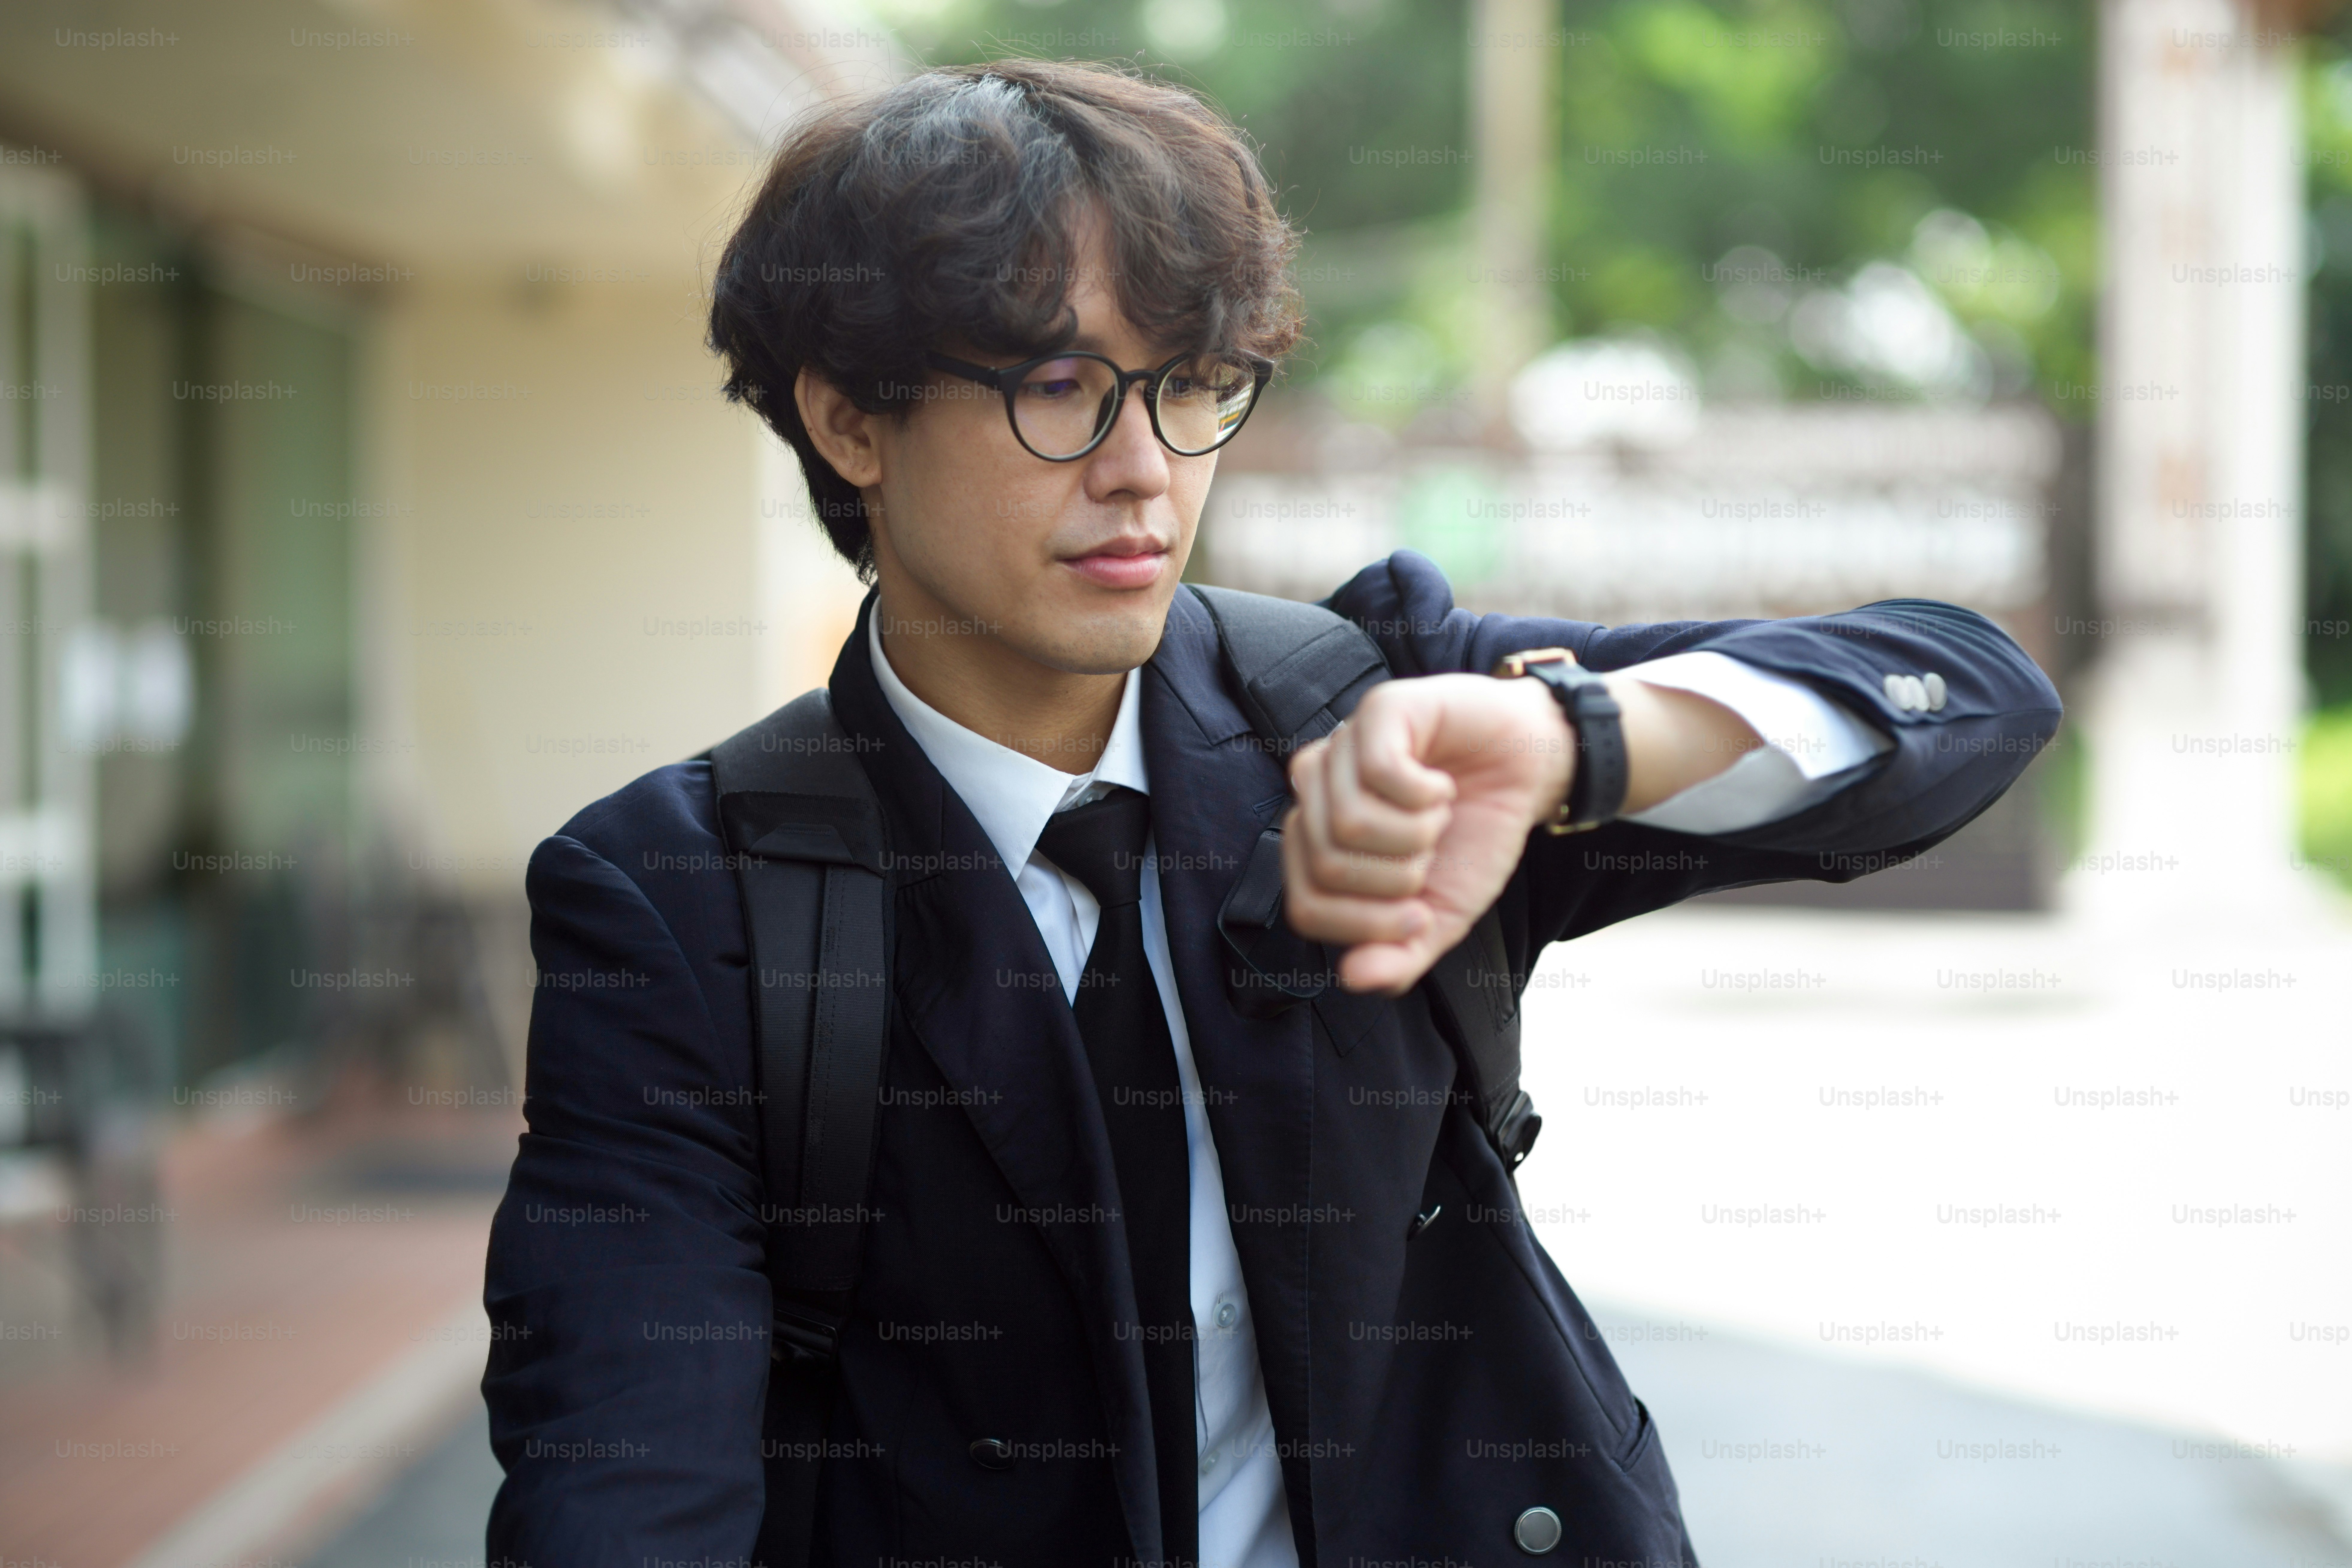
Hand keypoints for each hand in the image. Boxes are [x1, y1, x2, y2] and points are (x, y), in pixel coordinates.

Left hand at [1281, 674, 1571, 994]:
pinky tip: (1439, 787)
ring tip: (1437, 816)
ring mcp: (1342, 746)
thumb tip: (1353, 978)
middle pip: (1325, 866)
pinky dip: (1424, 794)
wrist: (1529, 774)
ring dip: (1415, 834)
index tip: (1418, 912)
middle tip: (1430, 852)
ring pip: (1347, 822)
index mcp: (1318, 842)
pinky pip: (1376, 769)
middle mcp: (1316, 792)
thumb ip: (1399, 955)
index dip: (1366, 925)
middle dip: (1397, 877)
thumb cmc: (1475, 837)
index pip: (1306, 908)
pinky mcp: (1379, 711)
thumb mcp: (1443, 915)